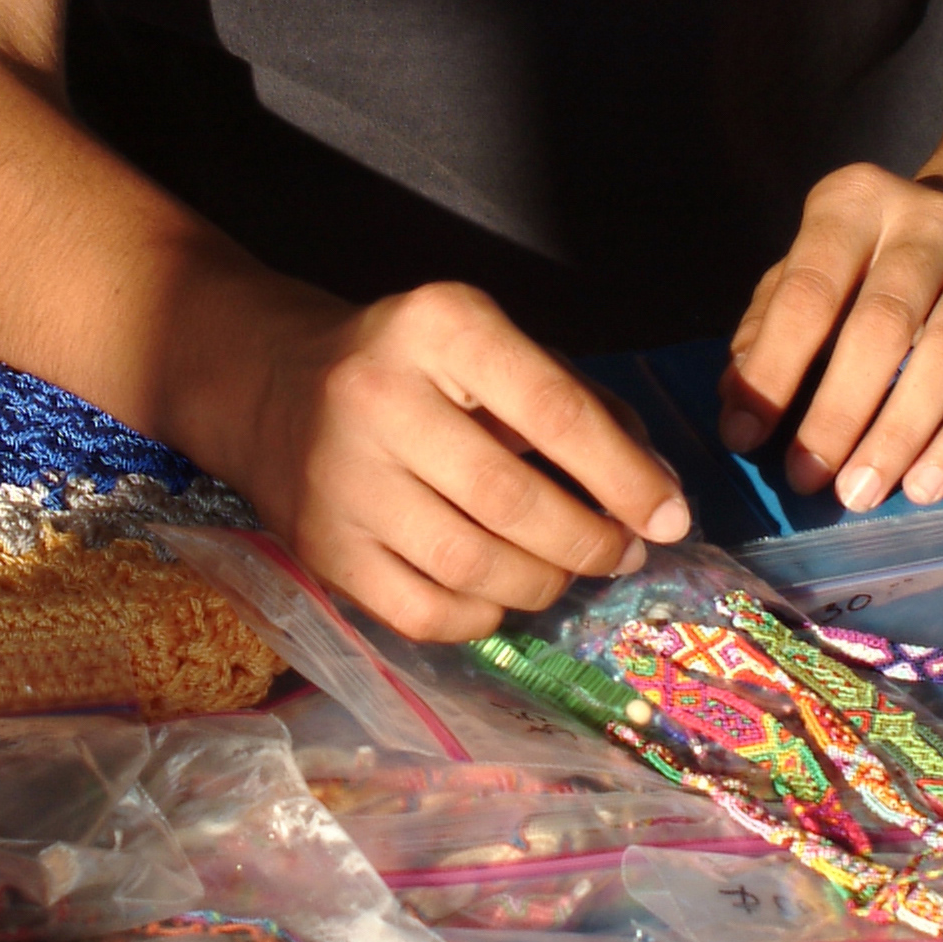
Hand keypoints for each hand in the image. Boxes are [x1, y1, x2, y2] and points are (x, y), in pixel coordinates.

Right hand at [230, 281, 690, 645]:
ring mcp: (341, 479)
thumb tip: (661, 494)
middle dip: (590, 541)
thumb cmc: (414, 366)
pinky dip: (484, 614)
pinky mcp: (321, 548)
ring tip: (567, 570)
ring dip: (545, 582)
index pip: (554, 411)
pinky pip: (425, 613)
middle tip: (624, 554)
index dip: (625, 476)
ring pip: (473, 565)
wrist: (270, 383)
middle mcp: (380, 398)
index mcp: (440, 327)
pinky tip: (501, 591)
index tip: (672, 518)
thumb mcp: (492, 347)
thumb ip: (580, 405)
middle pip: (514, 500)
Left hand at [717, 166, 942, 511]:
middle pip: (881, 327)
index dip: (775, 368)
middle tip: (806, 478)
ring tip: (859, 493)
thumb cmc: (879, 259)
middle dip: (839, 411)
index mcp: (857, 203)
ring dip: (898, 436)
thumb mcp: (818, 264)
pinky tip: (923, 485)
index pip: (810, 290)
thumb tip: (735, 399)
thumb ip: (772, 322)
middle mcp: (931, 222)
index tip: (744, 436)